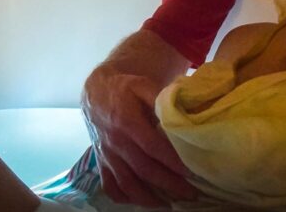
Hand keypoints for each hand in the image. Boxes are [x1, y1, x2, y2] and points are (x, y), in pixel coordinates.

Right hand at [82, 67, 197, 205]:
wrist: (95, 93)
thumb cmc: (124, 89)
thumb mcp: (142, 85)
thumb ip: (160, 99)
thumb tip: (180, 114)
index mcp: (127, 122)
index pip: (152, 147)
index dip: (171, 161)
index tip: (190, 172)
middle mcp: (116, 142)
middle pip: (143, 169)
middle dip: (168, 184)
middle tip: (190, 193)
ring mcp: (107, 155)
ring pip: (127, 183)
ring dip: (148, 198)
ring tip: (169, 204)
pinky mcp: (101, 163)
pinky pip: (110, 186)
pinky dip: (125, 198)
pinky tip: (141, 200)